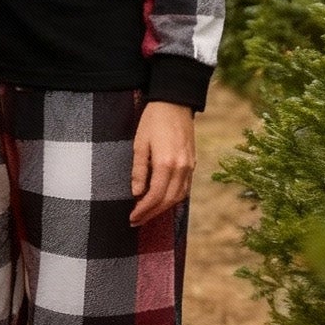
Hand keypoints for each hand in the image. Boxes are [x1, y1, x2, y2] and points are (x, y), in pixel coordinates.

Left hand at [129, 101, 195, 225]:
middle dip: (151, 214)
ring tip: (147, 213)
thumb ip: (139, 170)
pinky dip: (173, 198)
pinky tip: (162, 199)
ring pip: (179, 197)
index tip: (132, 217)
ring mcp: (190, 166)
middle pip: (168, 201)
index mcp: (166, 163)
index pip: (155, 196)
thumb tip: (136, 193)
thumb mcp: (139, 144)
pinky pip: (185, 188)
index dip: (143, 210)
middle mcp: (181, 168)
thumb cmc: (153, 121)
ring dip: (163, 208)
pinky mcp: (193, 163)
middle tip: (136, 221)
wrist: (175, 103)